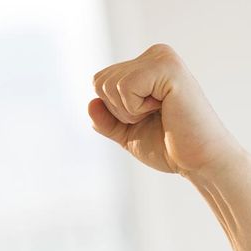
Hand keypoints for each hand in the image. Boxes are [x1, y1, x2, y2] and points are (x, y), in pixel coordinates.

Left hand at [89, 44, 241, 178]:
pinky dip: (136, 109)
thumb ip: (106, 120)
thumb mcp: (126, 133)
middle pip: (100, 82)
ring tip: (159, 113)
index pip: (99, 82)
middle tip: (151, 117)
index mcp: (145, 65)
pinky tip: (163, 108)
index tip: (144, 118)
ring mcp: (162, 57)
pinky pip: (124, 87)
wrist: (196, 160)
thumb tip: (90, 103)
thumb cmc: (166, 146)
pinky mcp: (168, 67)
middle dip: (117, 111)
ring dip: (128, 111)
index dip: (112, 111)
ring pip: (109, 85)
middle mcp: (155, 54)